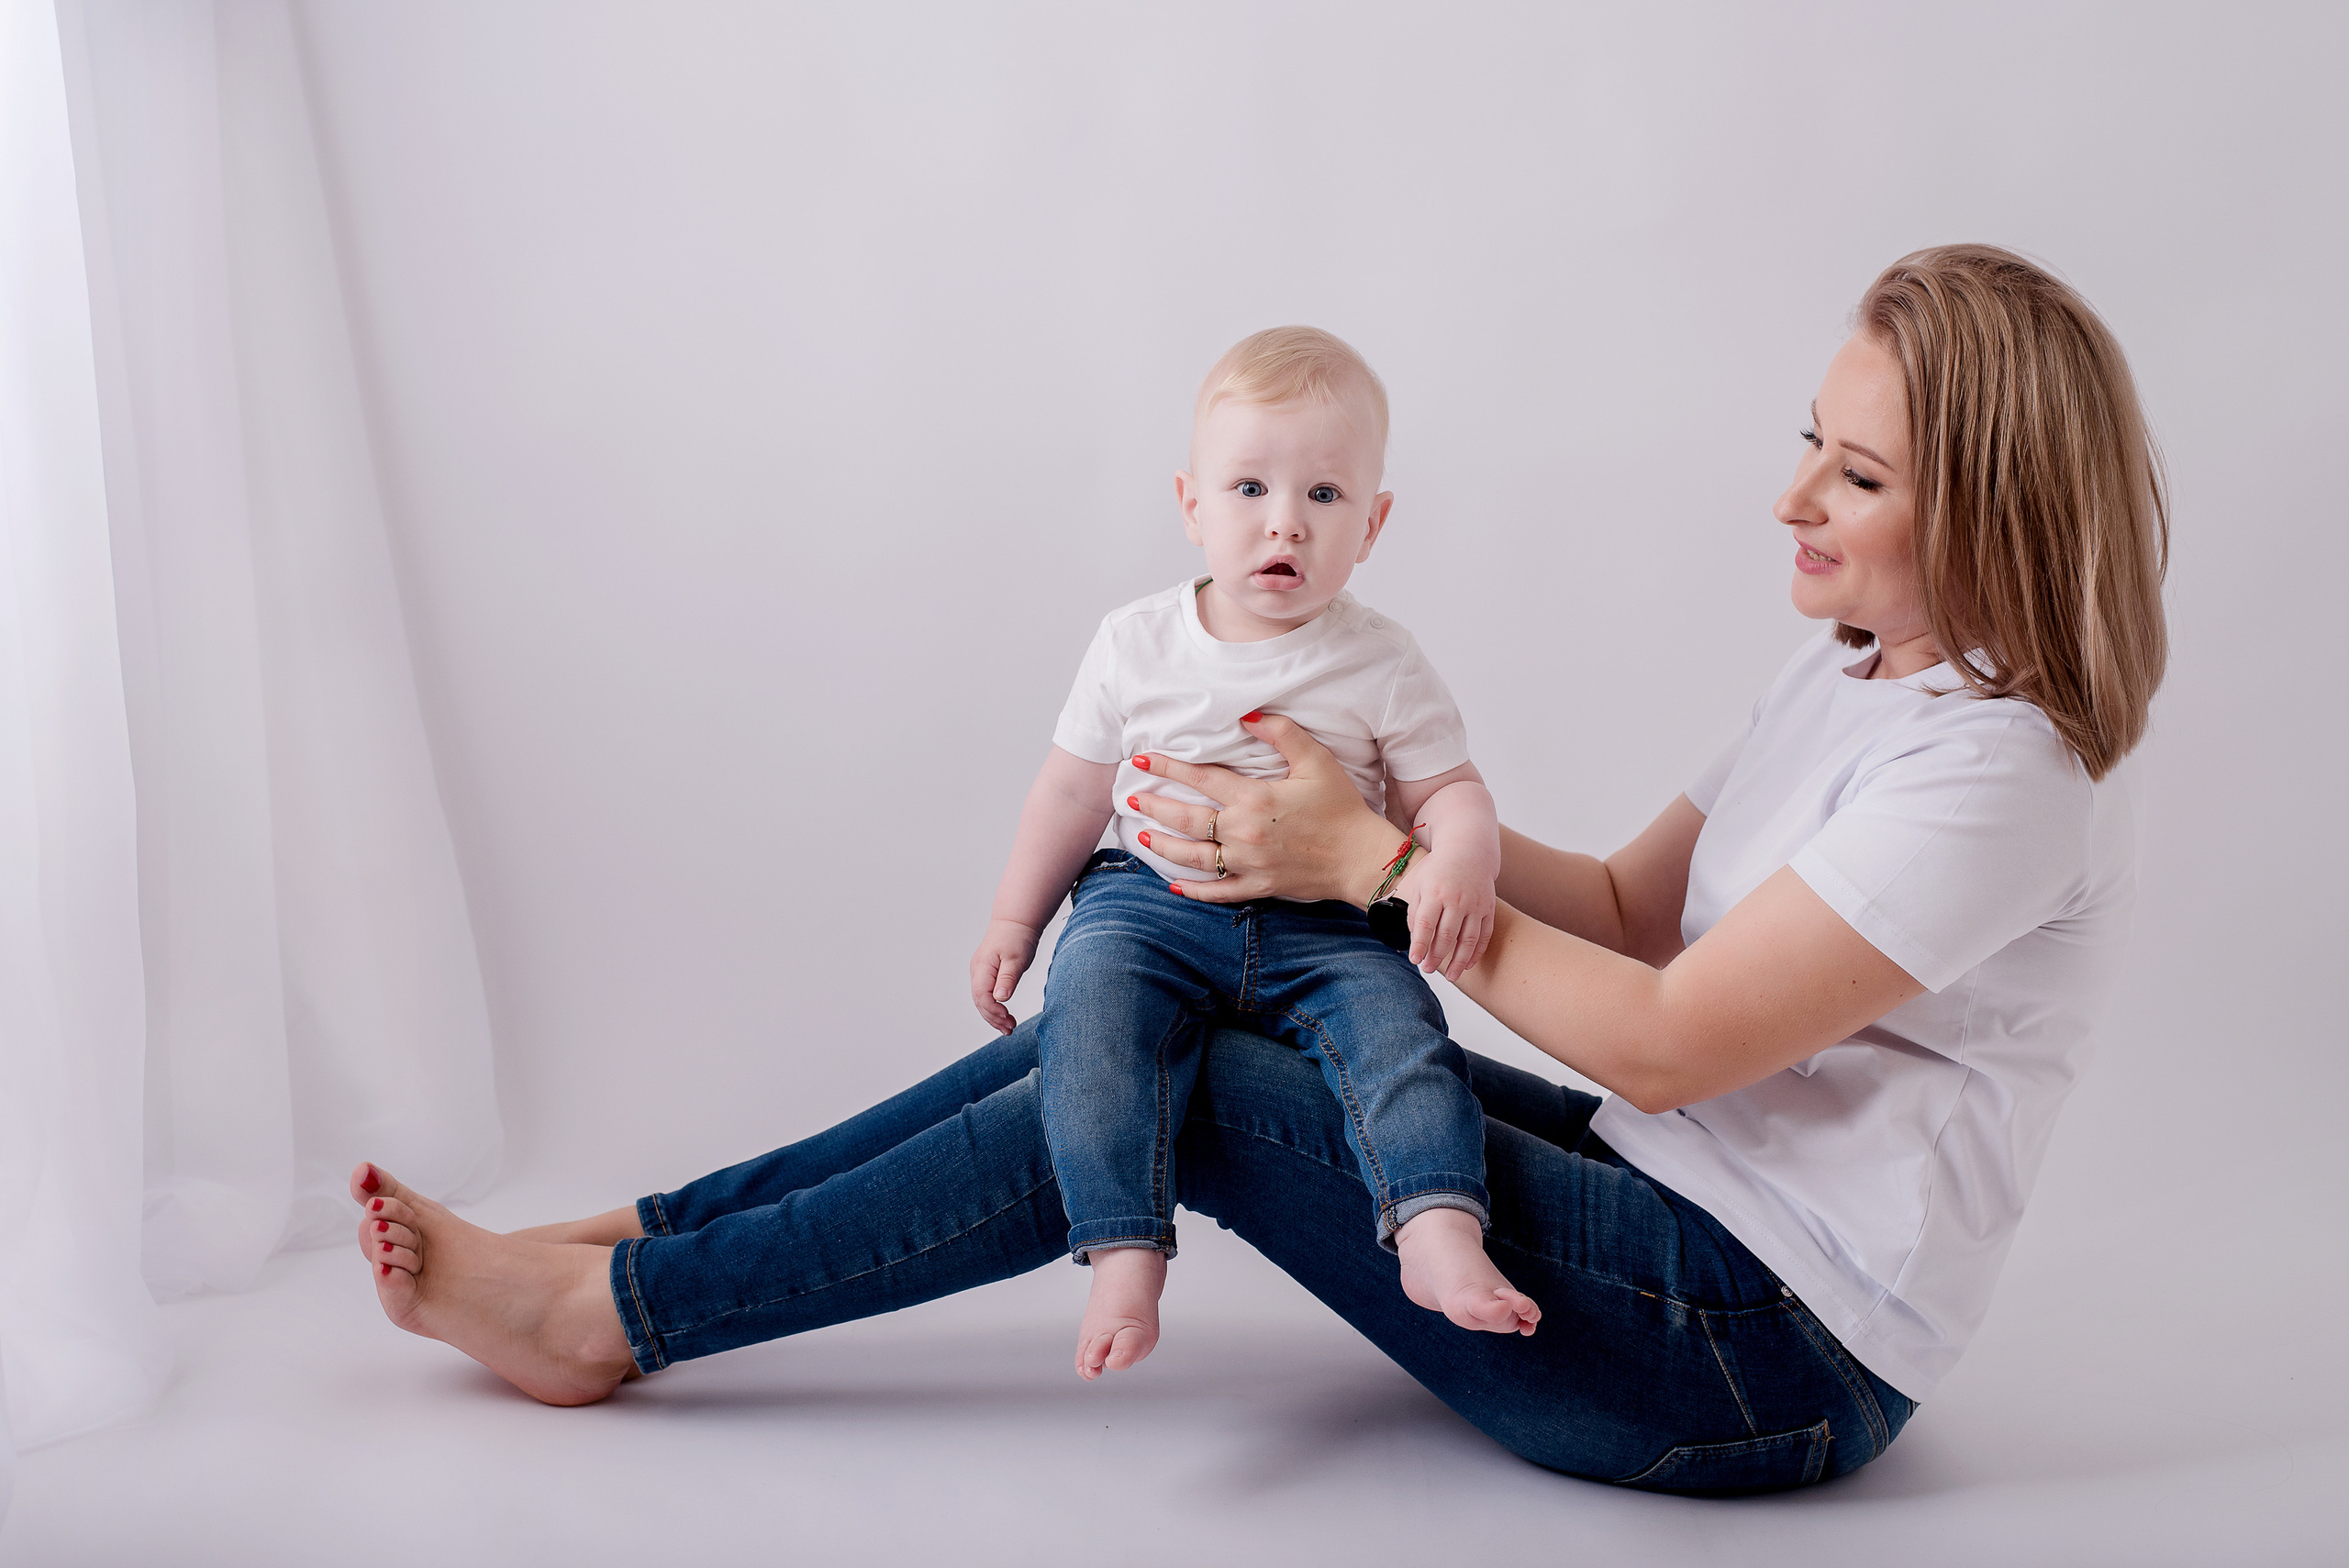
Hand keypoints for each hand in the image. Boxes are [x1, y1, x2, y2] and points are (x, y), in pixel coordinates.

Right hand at [969, 919, 1038, 1033]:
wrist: (1015, 922)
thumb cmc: (1017, 937)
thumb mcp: (1016, 959)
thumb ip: (1008, 979)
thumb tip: (1000, 998)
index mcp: (982, 967)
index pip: (981, 996)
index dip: (993, 1010)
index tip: (1008, 1017)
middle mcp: (977, 971)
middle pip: (979, 1002)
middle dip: (993, 1018)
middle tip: (1010, 1029)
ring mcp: (979, 972)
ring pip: (981, 1000)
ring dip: (993, 1015)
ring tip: (1009, 1027)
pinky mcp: (986, 974)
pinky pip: (985, 995)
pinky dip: (994, 1007)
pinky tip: (1004, 1015)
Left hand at [1125, 713, 1399, 905]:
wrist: (1362, 858)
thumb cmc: (1342, 807)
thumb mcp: (1316, 760)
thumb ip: (1281, 732)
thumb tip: (1246, 715)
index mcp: (1254, 798)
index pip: (1200, 778)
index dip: (1167, 767)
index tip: (1141, 759)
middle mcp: (1244, 832)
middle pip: (1187, 819)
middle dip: (1155, 807)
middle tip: (1131, 798)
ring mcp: (1248, 863)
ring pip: (1194, 857)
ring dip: (1165, 845)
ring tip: (1143, 834)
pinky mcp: (1258, 887)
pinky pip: (1217, 892)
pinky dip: (1193, 891)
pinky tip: (1174, 885)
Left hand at [1392, 852, 1495, 982]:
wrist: (1468, 852)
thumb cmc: (1438, 870)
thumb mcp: (1419, 883)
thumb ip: (1414, 910)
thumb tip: (1414, 939)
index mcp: (1435, 891)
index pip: (1425, 924)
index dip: (1419, 945)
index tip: (1414, 959)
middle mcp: (1456, 898)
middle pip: (1446, 935)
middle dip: (1436, 956)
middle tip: (1427, 969)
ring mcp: (1475, 904)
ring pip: (1467, 939)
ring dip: (1458, 961)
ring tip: (1450, 976)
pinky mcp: (1488, 908)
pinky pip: (1484, 935)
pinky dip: (1477, 952)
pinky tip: (1468, 965)